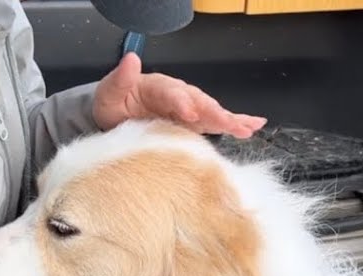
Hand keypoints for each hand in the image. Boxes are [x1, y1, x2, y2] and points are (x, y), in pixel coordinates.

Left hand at [92, 52, 266, 138]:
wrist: (117, 116)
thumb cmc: (113, 104)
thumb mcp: (109, 93)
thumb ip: (120, 79)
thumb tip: (131, 59)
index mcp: (156, 87)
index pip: (171, 93)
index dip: (181, 102)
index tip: (188, 114)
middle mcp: (177, 95)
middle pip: (198, 102)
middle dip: (213, 113)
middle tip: (227, 124)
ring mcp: (188, 108)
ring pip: (211, 112)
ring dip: (229, 120)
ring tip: (247, 128)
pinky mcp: (194, 122)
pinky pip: (215, 122)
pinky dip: (235, 123)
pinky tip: (253, 127)